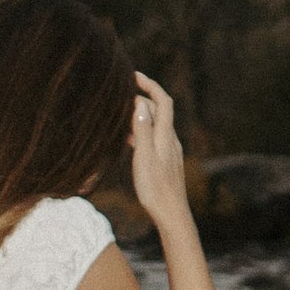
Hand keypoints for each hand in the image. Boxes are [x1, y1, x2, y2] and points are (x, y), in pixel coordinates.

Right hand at [127, 74, 190, 234]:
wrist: (172, 215)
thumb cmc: (156, 189)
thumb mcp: (144, 158)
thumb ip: (142, 131)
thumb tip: (139, 103)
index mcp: (166, 136)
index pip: (163, 100)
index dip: (150, 84)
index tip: (134, 75)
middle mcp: (170, 140)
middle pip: (158, 110)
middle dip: (141, 98)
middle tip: (119, 95)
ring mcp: (169, 150)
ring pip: (154, 124)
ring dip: (138, 115)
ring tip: (117, 115)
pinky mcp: (165, 161)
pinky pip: (152, 138)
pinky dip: (140, 131)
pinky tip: (127, 139)